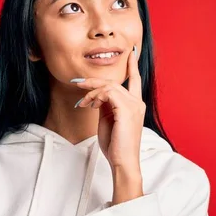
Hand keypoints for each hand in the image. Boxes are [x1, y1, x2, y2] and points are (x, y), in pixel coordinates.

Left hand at [73, 46, 145, 185]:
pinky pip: (108, 93)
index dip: (133, 66)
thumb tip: (97, 96)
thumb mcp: (108, 121)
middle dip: (94, 81)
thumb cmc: (115, 145)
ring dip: (91, 91)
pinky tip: (89, 104)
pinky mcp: (126, 110)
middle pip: (114, 82)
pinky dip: (95, 96)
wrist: (123, 161)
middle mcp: (137, 102)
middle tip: (77, 82)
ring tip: (81, 102)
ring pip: (109, 86)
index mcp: (135, 105)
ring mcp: (134, 105)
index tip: (131, 53)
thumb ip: (106, 106)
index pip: (135, 80)